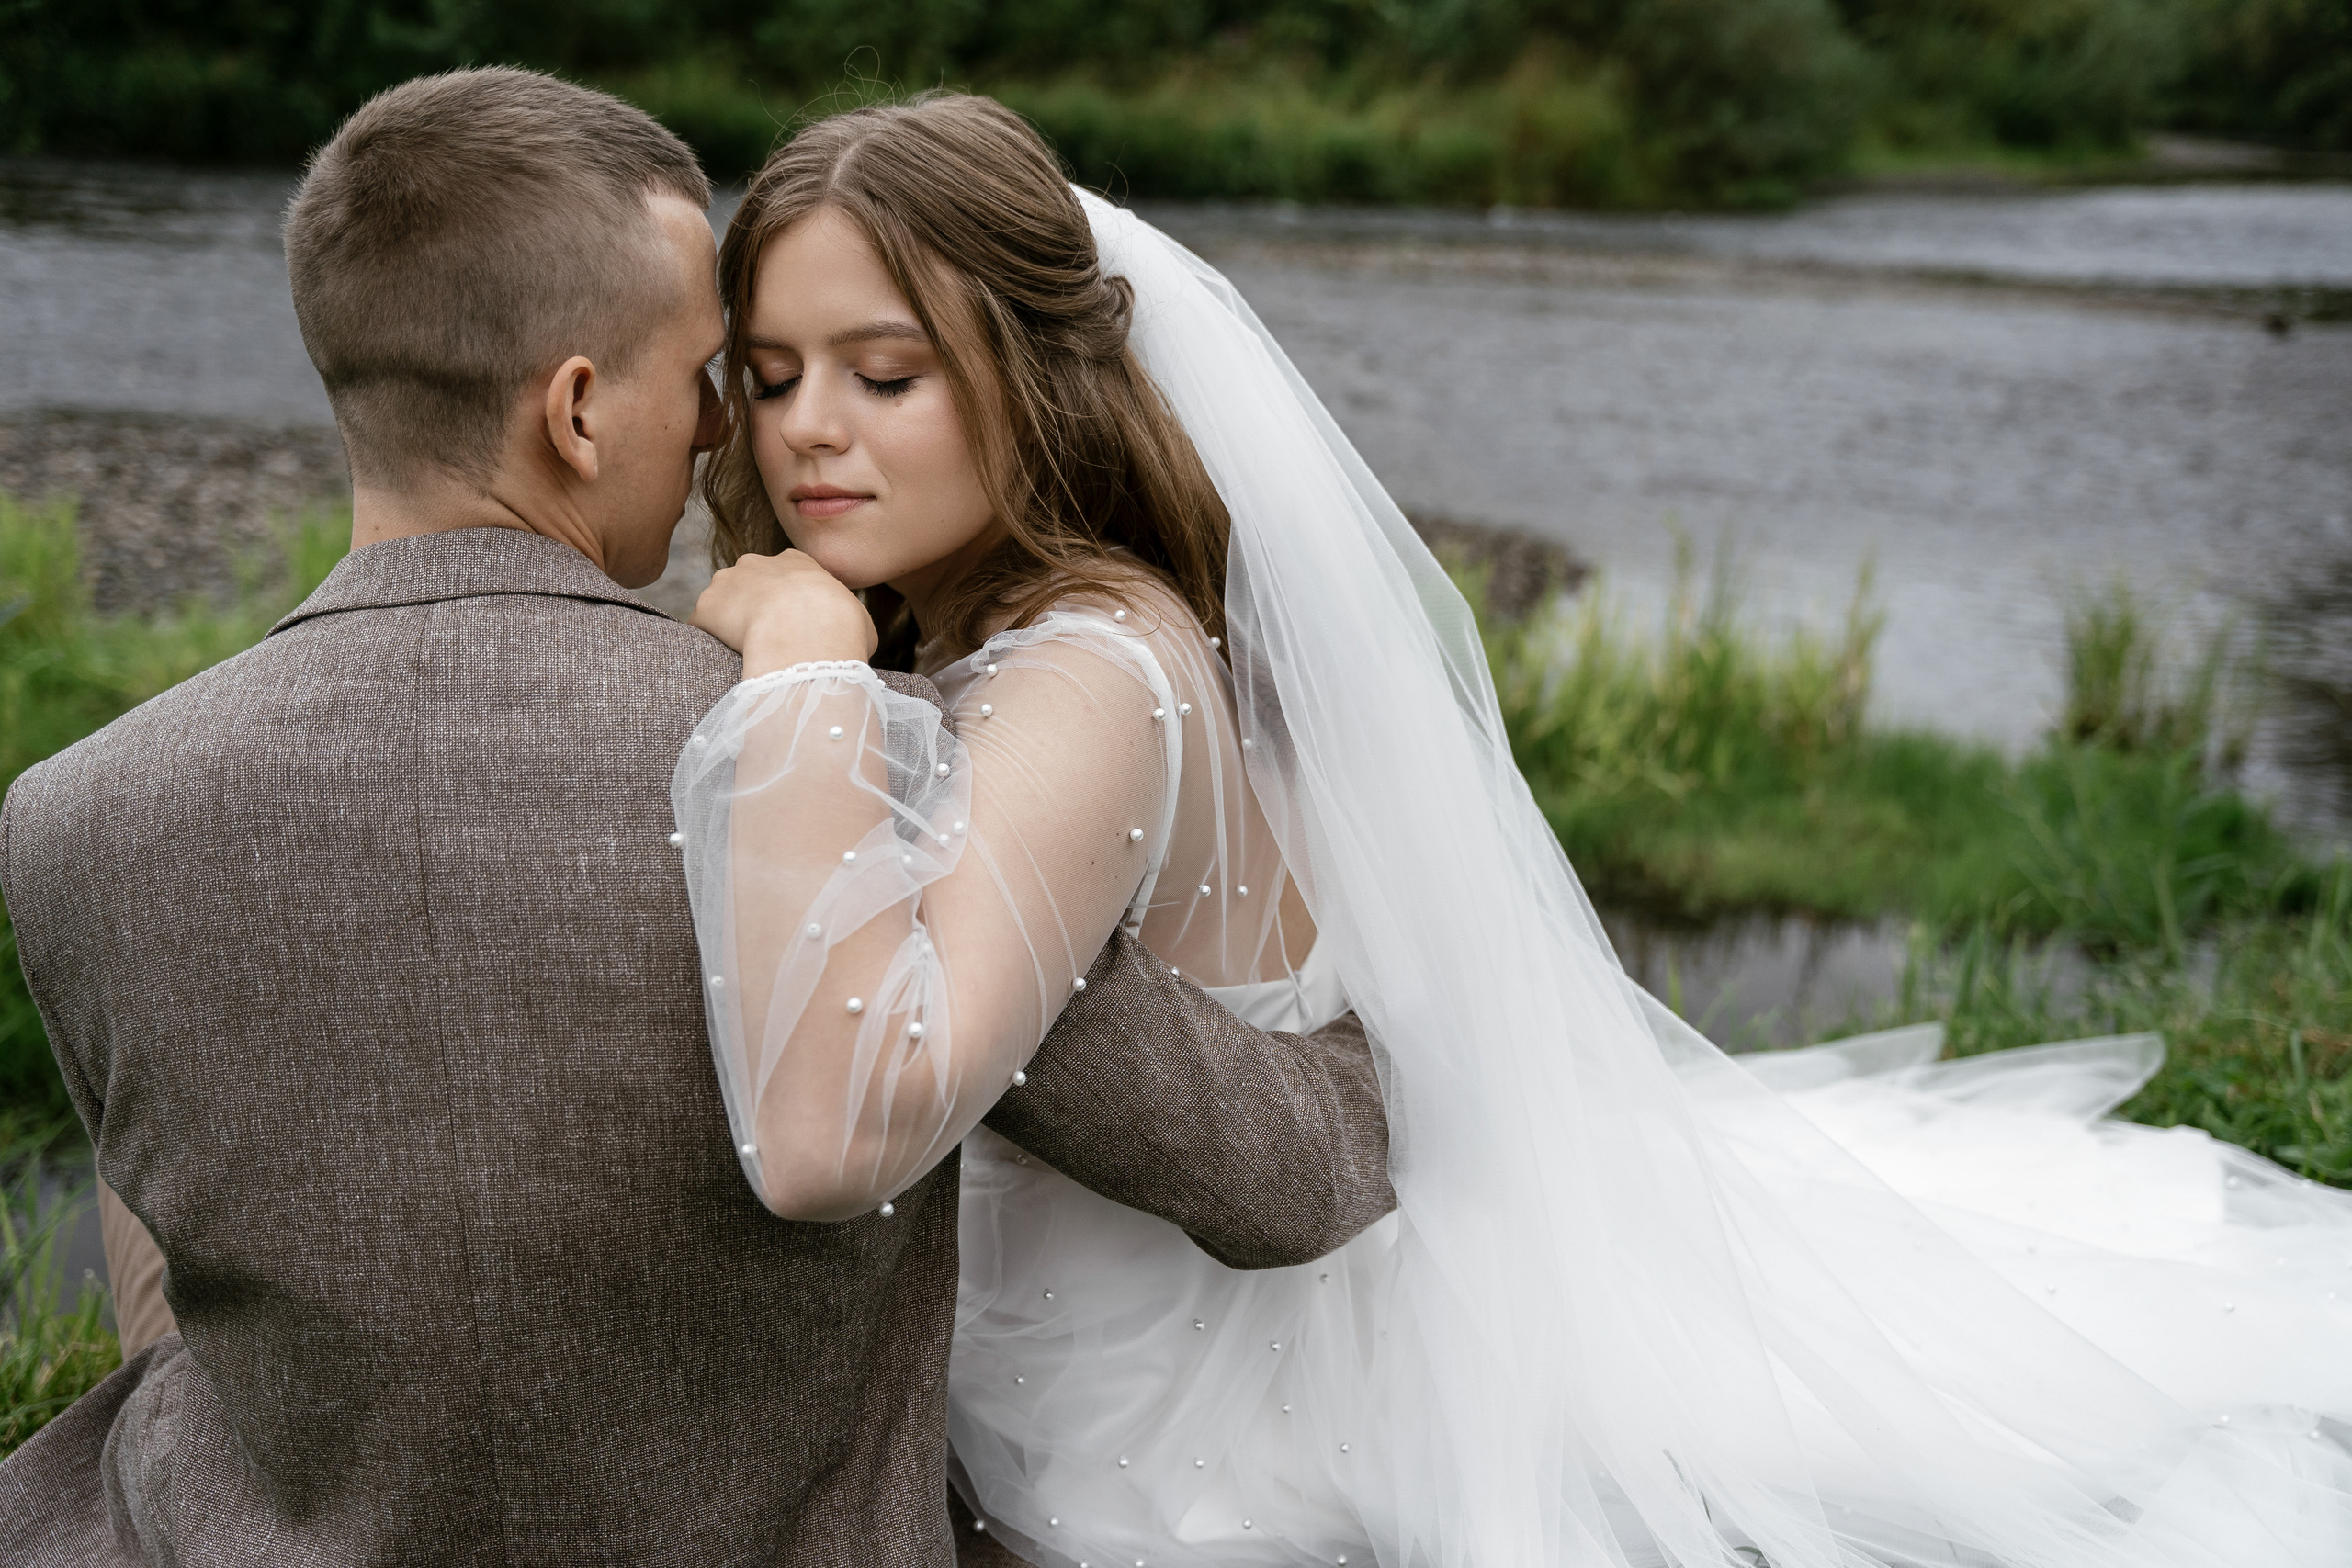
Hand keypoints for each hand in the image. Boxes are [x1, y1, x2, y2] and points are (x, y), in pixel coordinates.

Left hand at [691, 550, 877, 676]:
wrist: (806, 634)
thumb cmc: (841, 628)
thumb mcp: (859, 620)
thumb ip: (845, 620)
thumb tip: (847, 636)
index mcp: (795, 562)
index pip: (784, 577)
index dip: (785, 603)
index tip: (790, 627)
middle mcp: (756, 562)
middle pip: (748, 584)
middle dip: (752, 608)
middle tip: (766, 640)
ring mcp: (726, 581)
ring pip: (722, 603)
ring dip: (728, 623)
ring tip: (743, 652)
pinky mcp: (705, 606)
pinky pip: (702, 625)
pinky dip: (709, 640)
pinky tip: (722, 659)